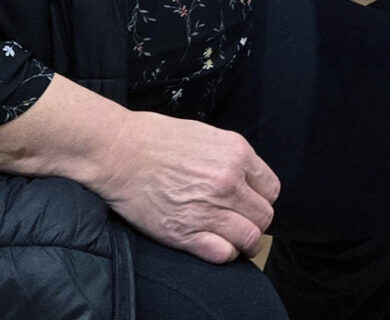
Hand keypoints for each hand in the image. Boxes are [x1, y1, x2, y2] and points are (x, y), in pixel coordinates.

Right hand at [86, 109, 279, 263]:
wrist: (118, 152)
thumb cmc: (156, 139)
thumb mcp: (206, 135)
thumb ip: (232, 158)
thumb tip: (246, 178)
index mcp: (236, 153)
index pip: (271, 189)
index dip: (260, 198)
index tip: (249, 202)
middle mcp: (228, 182)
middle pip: (264, 216)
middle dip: (254, 221)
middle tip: (239, 221)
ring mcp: (208, 209)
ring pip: (250, 238)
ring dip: (244, 241)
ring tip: (232, 238)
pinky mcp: (186, 233)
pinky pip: (223, 254)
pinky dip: (225, 254)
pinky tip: (215, 245)